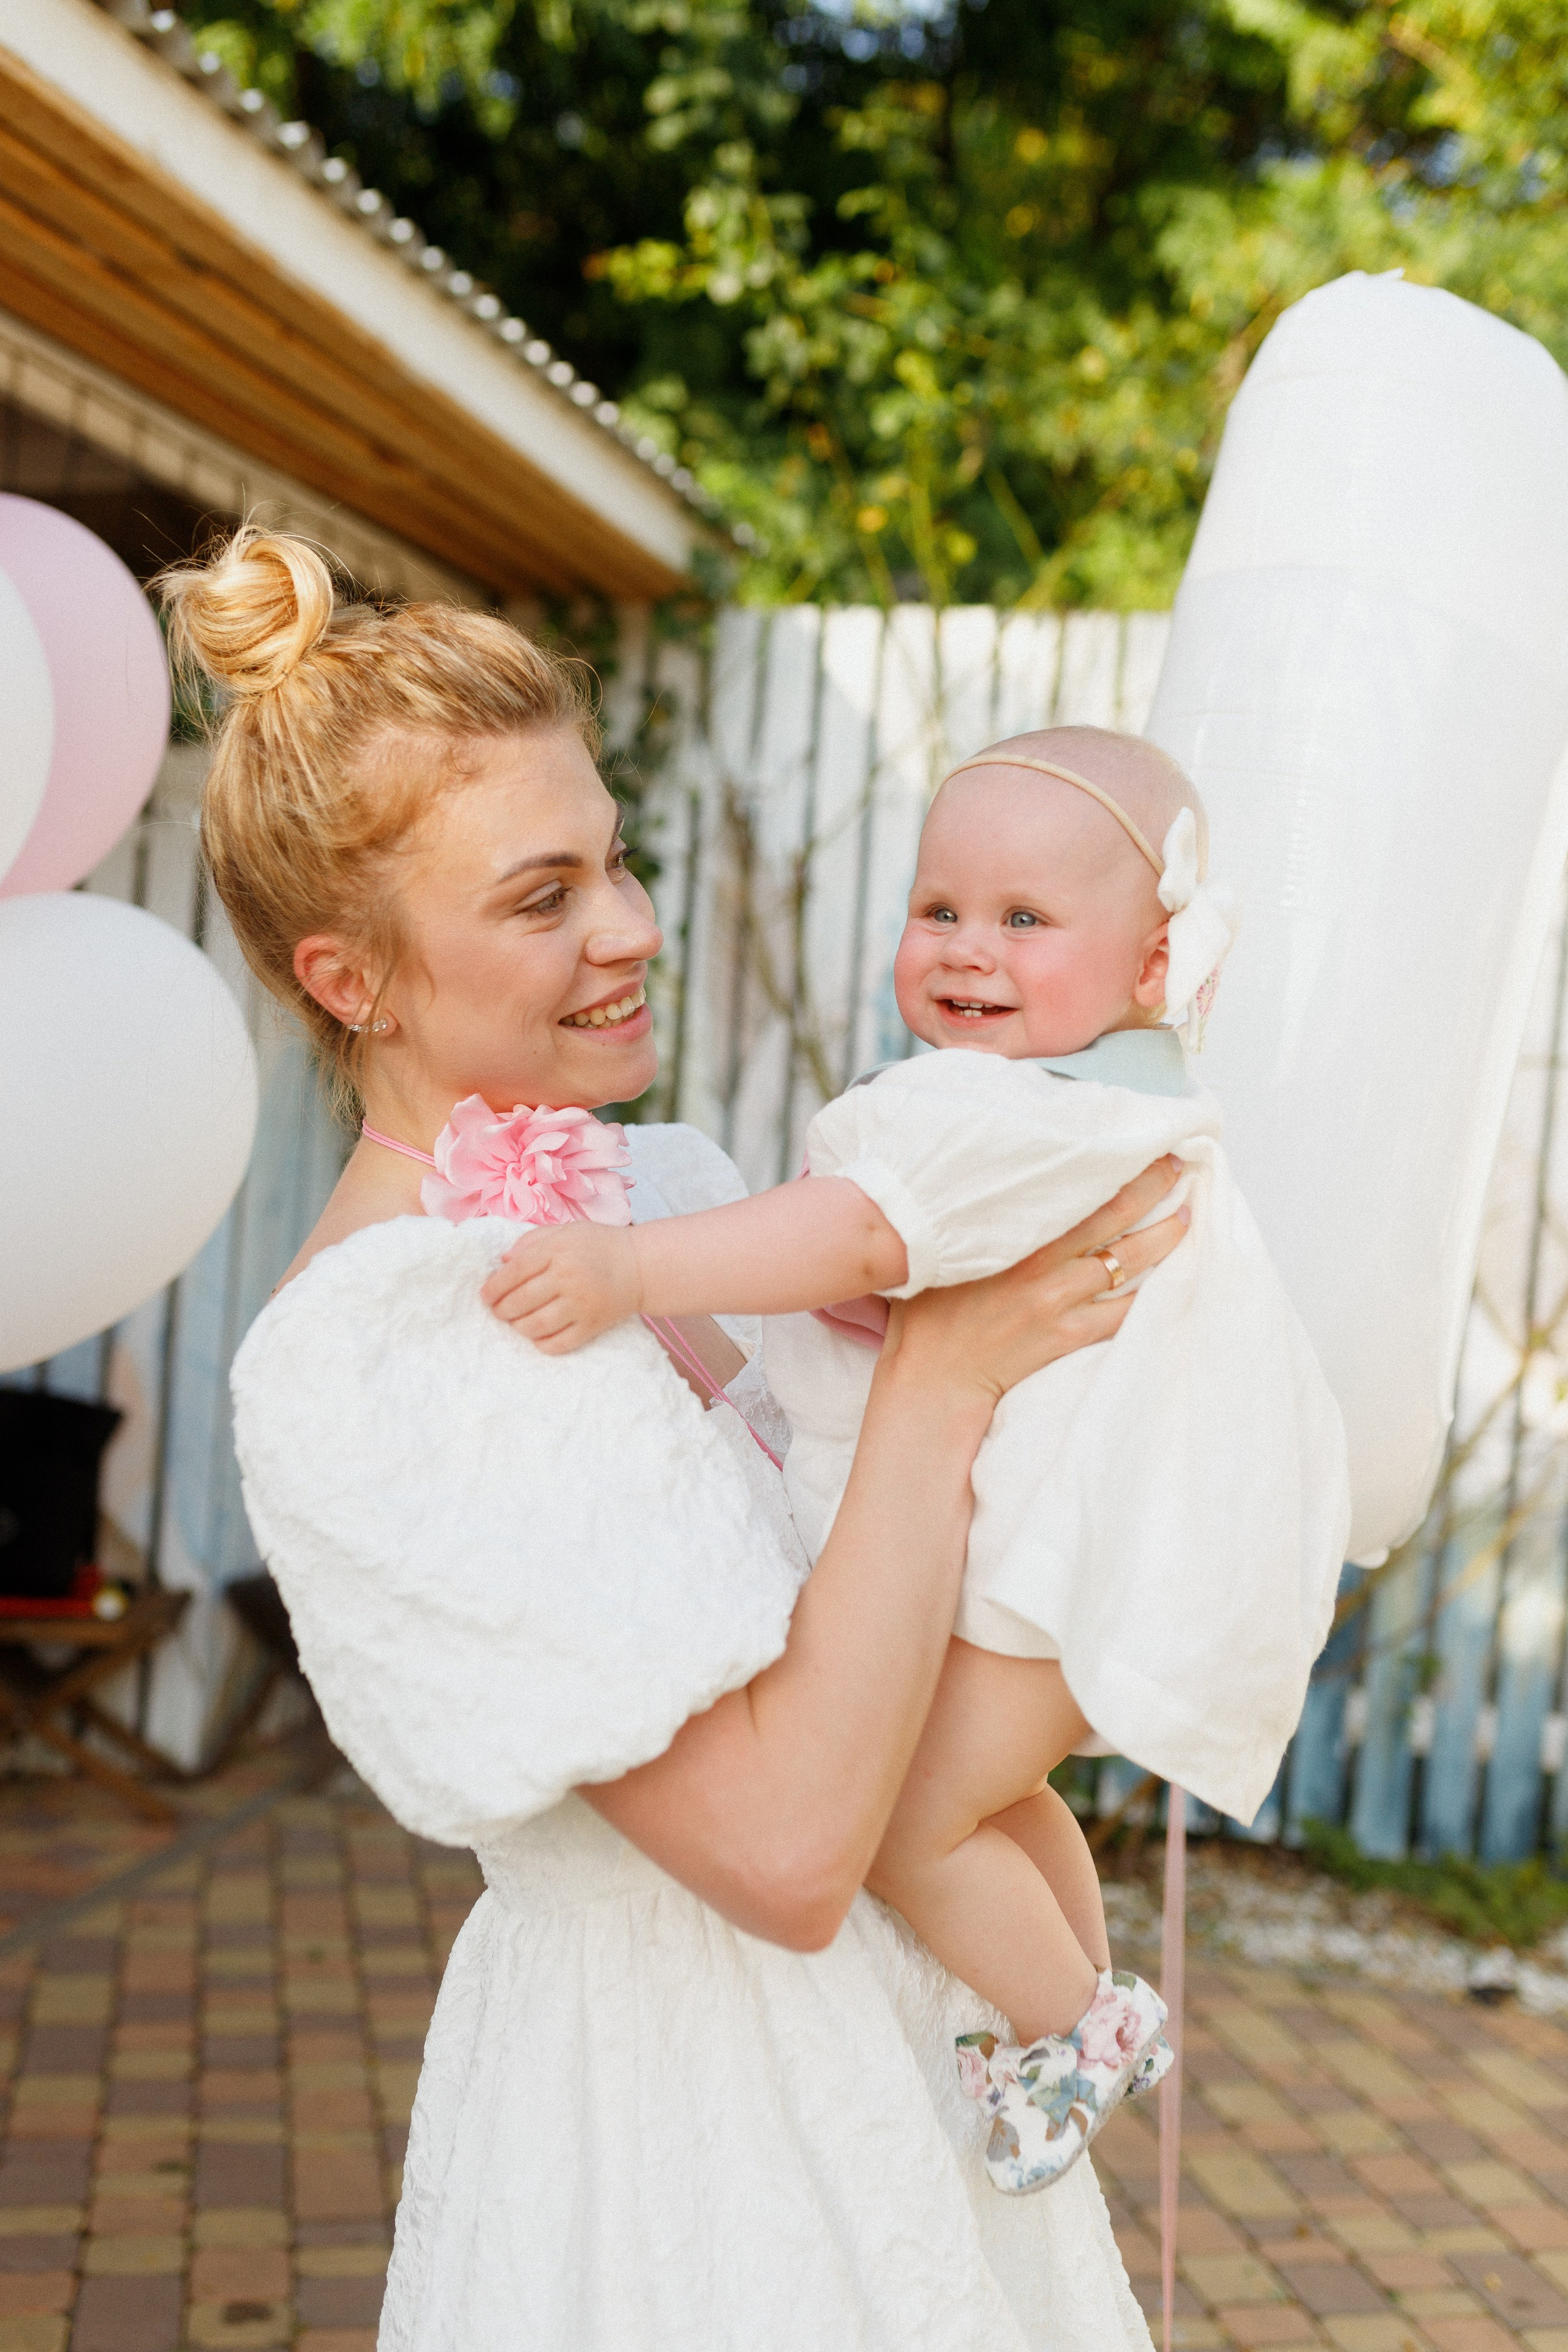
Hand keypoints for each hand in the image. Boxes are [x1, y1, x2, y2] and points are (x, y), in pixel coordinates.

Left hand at [479, 1222, 642, 1351]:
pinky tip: (537, 1335)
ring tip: (516, 1322)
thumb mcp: (564, 1231)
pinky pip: (558, 1344)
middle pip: (520, 1301)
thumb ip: (530, 1242)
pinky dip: (541, 1343)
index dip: (493, 1287)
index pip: (514, 1271)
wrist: (640, 1266)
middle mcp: (568, 1277)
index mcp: (558, 1250)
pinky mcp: (592, 1326)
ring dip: (518, 1327)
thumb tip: (502, 1263)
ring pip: (535, 1325)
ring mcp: (581, 1304)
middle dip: (501, 1310)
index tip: (485, 1296)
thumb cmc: (598, 1245)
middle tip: (499, 1311)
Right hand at [882, 1156, 1188, 1409]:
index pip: (1076, 1188)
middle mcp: (1044, 1263)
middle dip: (1152, 1186)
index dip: (1113, 1164)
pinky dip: (1151, 1294)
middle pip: (1113, 1214)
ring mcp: (1060, 1300)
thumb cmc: (934, 1307)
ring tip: (1184, 1218)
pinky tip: (1170, 1279)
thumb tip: (997, 1180)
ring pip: (1129, 1262)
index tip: (1136, 1145)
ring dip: (1164, 1237)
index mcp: (1014, 1234)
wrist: (935, 1373)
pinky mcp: (1069, 1335)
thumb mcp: (950, 1249)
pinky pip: (1125, 1313)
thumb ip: (979, 1217)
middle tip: (1178, 1165)